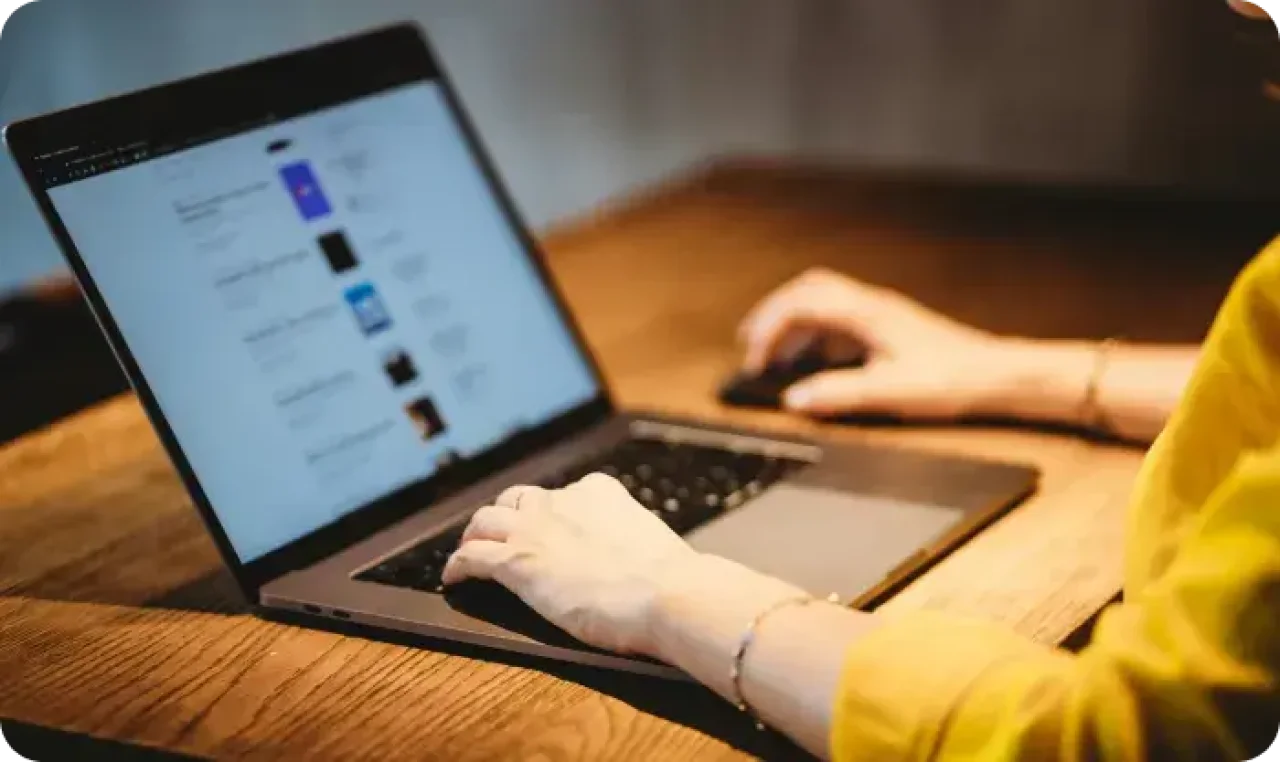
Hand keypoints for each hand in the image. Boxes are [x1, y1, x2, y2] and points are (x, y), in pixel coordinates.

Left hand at [441, 474, 701, 655]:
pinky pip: (472, 556)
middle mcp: (561, 501)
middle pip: (517, 500)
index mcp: (598, 491)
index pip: (561, 495)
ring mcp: (535, 529)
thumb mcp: (647, 541)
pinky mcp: (516, 562)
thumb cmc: (668, 579)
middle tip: (501, 535)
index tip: (546, 527)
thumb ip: (627, 541)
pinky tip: (453, 576)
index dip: (547, 512)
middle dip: (507, 516)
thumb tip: (632, 560)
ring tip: (470, 549)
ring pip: (486, 520)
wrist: (666, 594)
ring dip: (476, 534)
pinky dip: (457, 565)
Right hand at [739, 268, 1019, 419]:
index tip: (755, 358)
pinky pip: (840, 320)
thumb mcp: (890, 391)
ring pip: (823, 302)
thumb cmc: (953, 378)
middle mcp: (871, 306)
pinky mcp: (888, 328)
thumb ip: (838, 395)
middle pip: (808, 290)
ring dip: (794, 324)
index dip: (769, 328)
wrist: (999, 375)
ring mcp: (880, 315)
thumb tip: (794, 399)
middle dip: (773, 314)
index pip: (801, 303)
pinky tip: (816, 365)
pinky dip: (816, 336)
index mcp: (867, 313)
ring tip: (776, 357)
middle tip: (751, 343)